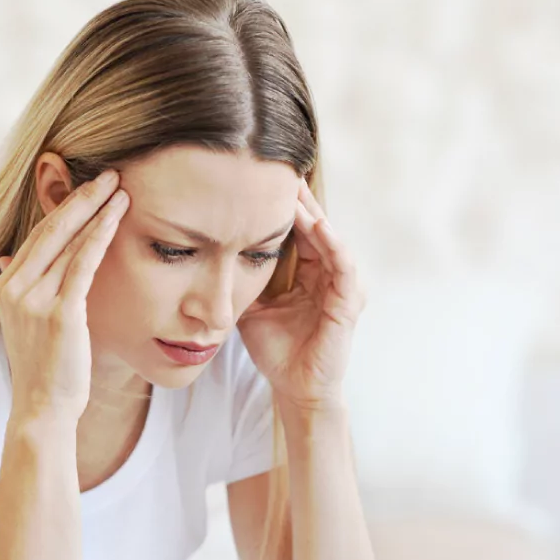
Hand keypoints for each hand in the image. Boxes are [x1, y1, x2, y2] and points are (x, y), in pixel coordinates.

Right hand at [0, 170, 129, 421]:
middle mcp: (14, 289)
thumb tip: (11, 257)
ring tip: (120, 188)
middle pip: (51, 230)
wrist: (42, 408)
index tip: (90, 187)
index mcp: (5, 287)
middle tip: (110, 174)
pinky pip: (83, 265)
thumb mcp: (26, 322)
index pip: (38, 237)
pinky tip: (116, 218)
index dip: (66, 208)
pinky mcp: (59, 314)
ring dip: (97, 212)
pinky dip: (100, 237)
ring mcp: (34, 301)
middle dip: (82, 198)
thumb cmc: (45, 368)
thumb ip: (23, 288)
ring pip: (69, 243)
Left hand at [236, 178, 364, 409]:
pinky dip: (333, 243)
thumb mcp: (250, 307)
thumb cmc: (276, 351)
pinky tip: (319, 225)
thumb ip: (240, 280)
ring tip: (296, 191)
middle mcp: (328, 275)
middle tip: (281, 171)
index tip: (260, 181)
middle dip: (299, 200)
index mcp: (308, 274)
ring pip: (330, 240)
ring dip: (314, 215)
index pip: (298, 231)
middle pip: (316, 227)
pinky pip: (344, 266)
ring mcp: (342, 287)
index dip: (282, 207)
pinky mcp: (349, 303)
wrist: (294, 388)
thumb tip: (210, 256)